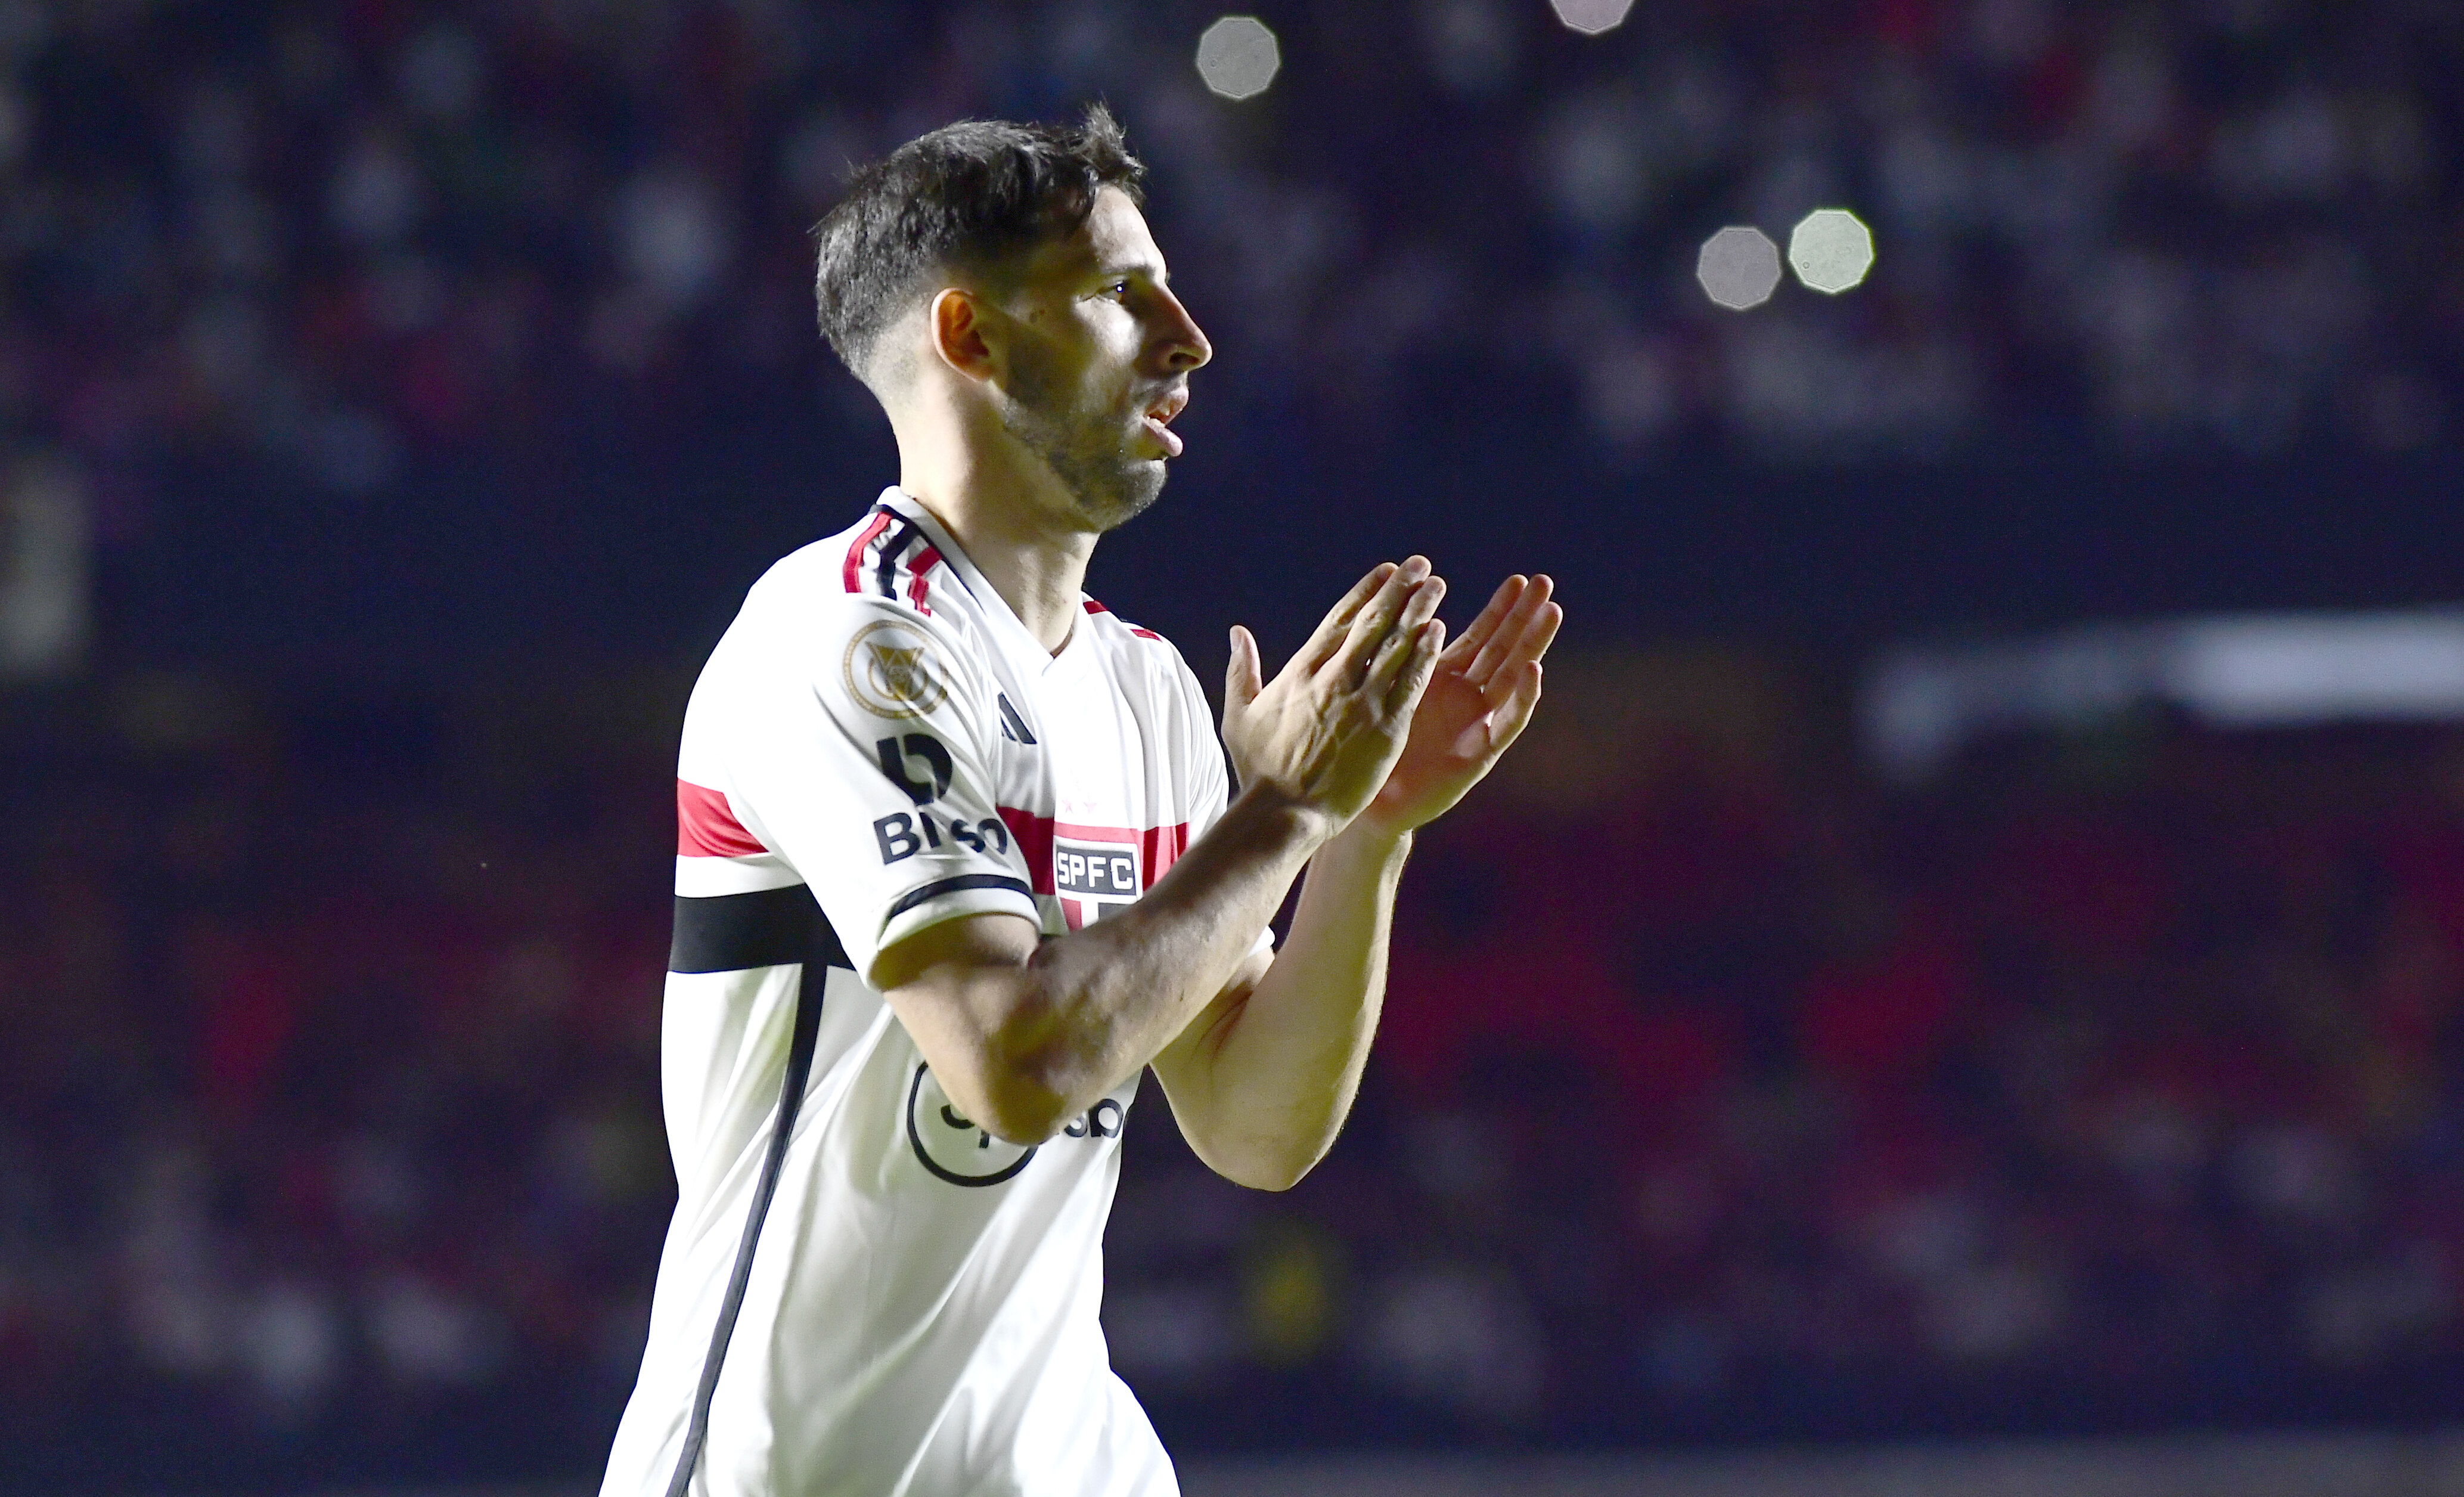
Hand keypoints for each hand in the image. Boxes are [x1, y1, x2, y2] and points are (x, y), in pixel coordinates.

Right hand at [1221, 559, 1448, 838]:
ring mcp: (1361, 702)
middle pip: (1373, 624)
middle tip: (1421, 566)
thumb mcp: (1240, 716)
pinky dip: (1424, 655)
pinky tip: (1439, 633)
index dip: (1366, 592)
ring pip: (1395, 646)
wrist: (1284, 814)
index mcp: (1302, 672)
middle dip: (1399, 591)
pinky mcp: (1385, 728)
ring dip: (1417, 613)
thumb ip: (1242, 671)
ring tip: (1436, 587)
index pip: (1340, 620)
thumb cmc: (1260, 771)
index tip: (1387, 570)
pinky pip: (1410, 684)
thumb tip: (1237, 633)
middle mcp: (1334, 678)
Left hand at [1350, 573, 1558, 840]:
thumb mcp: (1378, 692)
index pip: (1480, 637)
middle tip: (1546, 583)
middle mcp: (1466, 699)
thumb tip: (1389, 607)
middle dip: (1525, 617)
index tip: (1517, 580)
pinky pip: (1507, 722)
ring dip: (1532, 645)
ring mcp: (1477, 725)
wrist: (1369, 806)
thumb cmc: (1369, 750)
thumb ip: (1390, 655)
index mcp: (1442, 679)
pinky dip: (1523, 697)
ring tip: (1552, 612)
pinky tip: (1535, 669)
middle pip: (1503, 650)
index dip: (1500, 610)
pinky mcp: (1481, 755)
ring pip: (1513, 678)